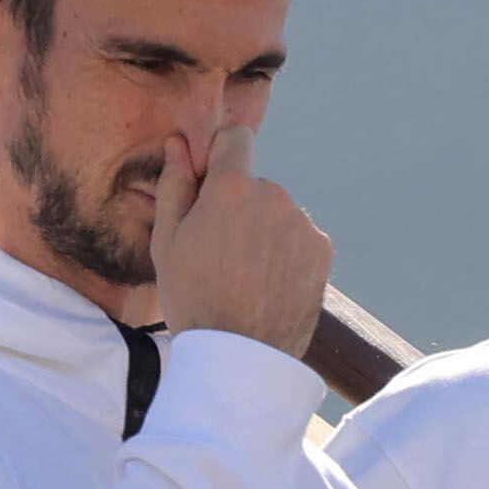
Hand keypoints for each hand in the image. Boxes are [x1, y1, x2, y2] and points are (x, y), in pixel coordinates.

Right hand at [151, 121, 328, 356]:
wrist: (242, 352)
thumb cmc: (192, 294)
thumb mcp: (166, 239)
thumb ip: (174, 184)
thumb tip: (177, 145)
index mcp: (231, 187)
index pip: (235, 136)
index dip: (220, 152)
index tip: (209, 176)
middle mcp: (274, 196)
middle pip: (252, 182)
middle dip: (236, 202)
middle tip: (216, 247)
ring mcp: (303, 224)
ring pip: (275, 211)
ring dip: (260, 228)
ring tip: (242, 271)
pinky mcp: (322, 250)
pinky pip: (296, 236)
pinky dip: (282, 250)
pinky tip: (265, 281)